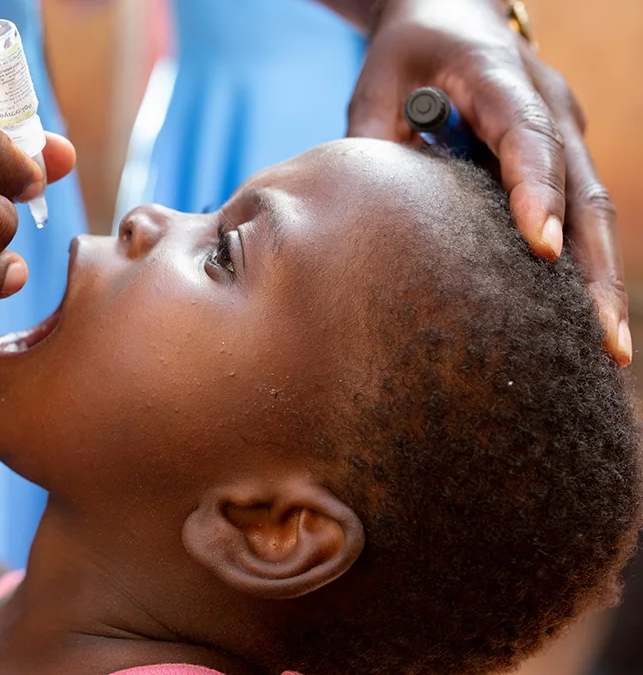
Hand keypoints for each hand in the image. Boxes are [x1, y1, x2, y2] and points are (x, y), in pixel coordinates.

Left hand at [347, 0, 630, 365]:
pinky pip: (582, 212)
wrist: (453, 13)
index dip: (536, 190)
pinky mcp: (563, 153)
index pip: (526, 134)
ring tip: (607, 347)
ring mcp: (564, 129)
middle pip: (583, 188)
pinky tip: (583, 320)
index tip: (541, 247)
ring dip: (601, 278)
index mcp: (499, 76)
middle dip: (591, 266)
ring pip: (595, 208)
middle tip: (599, 335)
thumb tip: (367, 213)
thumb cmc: (408, 51)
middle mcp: (548, 104)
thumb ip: (373, 138)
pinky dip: (585, 266)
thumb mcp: (376, 79)